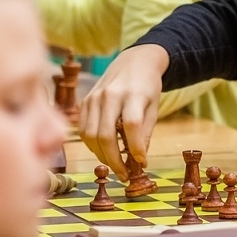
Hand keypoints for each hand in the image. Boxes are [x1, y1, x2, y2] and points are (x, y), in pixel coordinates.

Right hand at [78, 44, 169, 177]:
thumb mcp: (154, 107)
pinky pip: (82, 130)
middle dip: (114, 160)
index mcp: (133, 94)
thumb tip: (139, 160)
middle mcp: (109, 95)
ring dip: (101, 155)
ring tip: (114, 165)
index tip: (142, 163)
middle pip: (105, 134)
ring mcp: (94, 97)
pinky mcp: (85, 101)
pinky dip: (91, 145)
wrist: (134, 61)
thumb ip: (146, 132)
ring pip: (90, 135)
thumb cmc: (147, 86)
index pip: (131, 125)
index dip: (136, 148)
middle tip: (124, 175)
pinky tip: (103, 151)